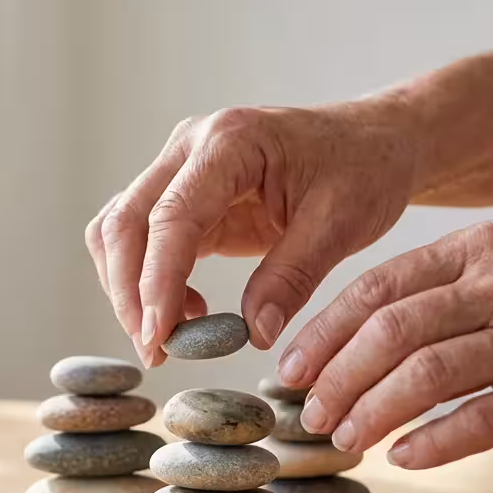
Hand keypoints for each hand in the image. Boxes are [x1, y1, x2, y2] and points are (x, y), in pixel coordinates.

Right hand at [83, 100, 417, 366]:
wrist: (373, 142)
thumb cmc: (364, 170)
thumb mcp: (341, 224)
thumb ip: (292, 276)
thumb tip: (254, 334)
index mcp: (231, 141)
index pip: (171, 216)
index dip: (157, 282)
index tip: (158, 337)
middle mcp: (190, 147)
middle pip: (125, 223)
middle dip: (129, 293)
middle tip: (155, 351)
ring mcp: (179, 169)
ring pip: (119, 231)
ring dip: (129, 288)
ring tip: (172, 336)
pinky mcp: (181, 195)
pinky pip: (141, 239)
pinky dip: (148, 280)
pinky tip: (189, 310)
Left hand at [280, 220, 492, 467]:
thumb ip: (447, 295)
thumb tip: (361, 344)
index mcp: (484, 249)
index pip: (377, 288)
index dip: (323, 332)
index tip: (290, 367)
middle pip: (390, 331)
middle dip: (334, 377)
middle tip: (308, 413)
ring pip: (425, 374)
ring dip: (370, 412)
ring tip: (343, 438)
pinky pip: (481, 421)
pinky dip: (432, 443)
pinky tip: (403, 457)